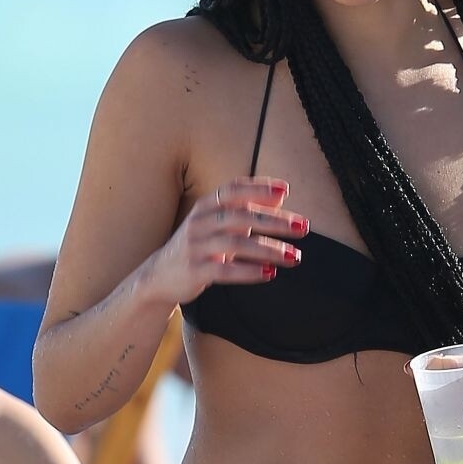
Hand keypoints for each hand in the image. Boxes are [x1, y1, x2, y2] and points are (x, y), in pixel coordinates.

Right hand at [144, 177, 309, 308]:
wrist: (160, 276)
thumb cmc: (199, 246)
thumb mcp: (218, 223)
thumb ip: (246, 208)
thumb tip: (281, 194)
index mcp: (205, 206)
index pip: (233, 189)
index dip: (258, 187)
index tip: (285, 190)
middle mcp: (199, 222)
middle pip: (240, 216)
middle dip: (274, 221)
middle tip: (303, 227)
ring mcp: (195, 246)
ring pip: (235, 244)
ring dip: (268, 249)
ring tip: (294, 256)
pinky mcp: (194, 271)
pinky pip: (224, 271)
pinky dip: (249, 272)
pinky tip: (270, 273)